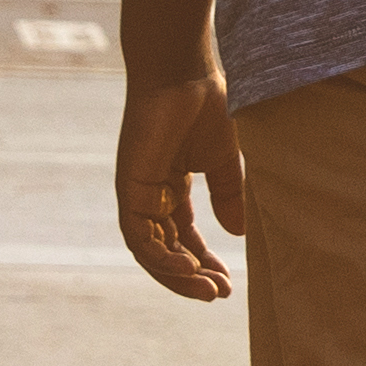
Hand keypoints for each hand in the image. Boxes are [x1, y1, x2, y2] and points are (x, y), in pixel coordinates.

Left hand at [114, 71, 243, 300]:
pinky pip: (138, 237)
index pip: (185, 237)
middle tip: (219, 294)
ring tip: (207, 289)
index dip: (205, 262)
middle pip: (166, 250)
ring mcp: (138, 193)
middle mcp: (152, 194)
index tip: (229, 283)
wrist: (184, 71)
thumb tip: (236, 235)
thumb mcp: (224, 160)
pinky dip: (160, 258)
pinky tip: (187, 268)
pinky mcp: (129, 188)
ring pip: (151, 251)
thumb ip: (228, 196)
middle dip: (192, 276)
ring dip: (177, 274)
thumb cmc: (206, 104)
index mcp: (173, 186)